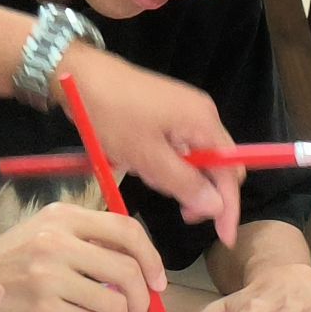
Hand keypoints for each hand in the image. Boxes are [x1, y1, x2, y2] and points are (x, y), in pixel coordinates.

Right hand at [0, 203, 166, 311]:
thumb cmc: (8, 267)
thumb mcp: (44, 237)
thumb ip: (86, 243)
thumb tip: (139, 268)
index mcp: (63, 217)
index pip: (126, 229)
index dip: (151, 258)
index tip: (157, 282)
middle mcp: (57, 240)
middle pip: (127, 270)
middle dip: (143, 299)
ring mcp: (49, 274)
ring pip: (115, 303)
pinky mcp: (42, 308)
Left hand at [56, 43, 242, 245]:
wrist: (79, 75)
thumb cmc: (112, 115)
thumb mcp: (147, 156)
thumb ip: (184, 183)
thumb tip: (217, 206)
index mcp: (203, 122)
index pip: (231, 172)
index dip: (229, 206)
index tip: (224, 237)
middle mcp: (200, 115)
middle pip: (216, 166)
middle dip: (200, 191)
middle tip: (178, 211)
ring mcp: (182, 112)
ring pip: (192, 159)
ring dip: (175, 177)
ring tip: (143, 174)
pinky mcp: (164, 113)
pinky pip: (175, 147)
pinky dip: (162, 163)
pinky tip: (138, 163)